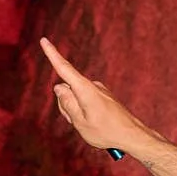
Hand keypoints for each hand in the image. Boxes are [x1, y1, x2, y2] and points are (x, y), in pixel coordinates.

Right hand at [38, 37, 153, 154]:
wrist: (133, 135)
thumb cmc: (106, 132)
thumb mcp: (80, 122)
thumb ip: (67, 103)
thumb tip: (59, 86)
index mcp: (85, 90)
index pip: (64, 68)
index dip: (52, 54)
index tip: (44, 40)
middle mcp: (92, 85)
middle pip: (66, 90)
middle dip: (65, 105)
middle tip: (78, 122)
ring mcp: (98, 90)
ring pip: (75, 97)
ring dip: (75, 110)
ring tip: (90, 124)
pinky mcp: (103, 96)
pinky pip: (85, 100)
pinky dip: (84, 110)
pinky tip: (96, 123)